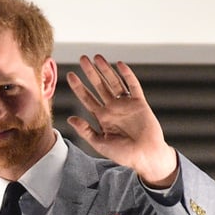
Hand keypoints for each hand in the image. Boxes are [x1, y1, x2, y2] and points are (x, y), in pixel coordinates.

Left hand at [65, 54, 176, 187]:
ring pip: (114, 82)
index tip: (70, 75)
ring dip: (106, 70)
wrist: (145, 156)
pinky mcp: (140, 103)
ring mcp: (126, 104)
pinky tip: (119, 64)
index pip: (87, 98)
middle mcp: (113, 108)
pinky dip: (127, 75)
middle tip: (82, 58)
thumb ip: (85, 130)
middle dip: (90, 73)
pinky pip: (133, 86)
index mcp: (102, 117)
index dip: (79, 87)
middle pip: (99, 86)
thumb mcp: (100, 143)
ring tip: (97, 57)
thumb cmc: (123, 154)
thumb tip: (70, 119)